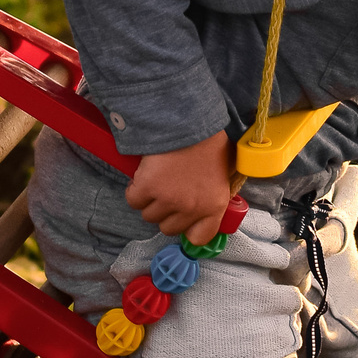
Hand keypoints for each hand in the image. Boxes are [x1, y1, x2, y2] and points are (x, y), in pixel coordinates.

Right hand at [124, 130, 236, 244]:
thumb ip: (214, 193)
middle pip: (168, 228)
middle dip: (165, 213)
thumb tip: (202, 203)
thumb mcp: (223, 170)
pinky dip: (135, 190)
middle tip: (167, 192)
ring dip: (149, 201)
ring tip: (156, 181)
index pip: (200, 237)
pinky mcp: (148, 188)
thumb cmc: (206, 141)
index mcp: (214, 205)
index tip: (182, 220)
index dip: (188, 229)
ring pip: (148, 215)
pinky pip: (134, 201)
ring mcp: (168, 200)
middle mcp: (191, 208)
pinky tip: (144, 177)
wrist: (187, 121)